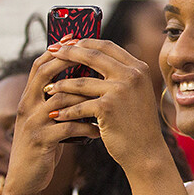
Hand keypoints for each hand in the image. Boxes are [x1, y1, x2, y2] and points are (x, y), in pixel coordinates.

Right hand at [3, 44, 99, 194]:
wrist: (25, 179)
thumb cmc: (44, 147)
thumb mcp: (49, 121)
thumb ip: (61, 102)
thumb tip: (86, 82)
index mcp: (30, 98)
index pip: (40, 65)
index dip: (58, 50)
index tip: (77, 38)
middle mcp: (27, 106)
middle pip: (45, 74)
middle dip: (70, 64)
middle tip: (96, 62)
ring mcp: (32, 123)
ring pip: (60, 100)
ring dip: (86, 99)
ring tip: (106, 101)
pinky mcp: (40, 141)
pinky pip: (68, 128)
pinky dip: (87, 127)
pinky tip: (100, 131)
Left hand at [41, 38, 165, 174]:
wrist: (146, 152)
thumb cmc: (138, 124)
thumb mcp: (135, 93)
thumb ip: (120, 74)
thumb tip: (91, 57)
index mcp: (139, 68)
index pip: (106, 46)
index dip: (84, 42)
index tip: (67, 43)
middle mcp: (132, 75)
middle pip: (92, 56)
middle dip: (67, 53)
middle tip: (50, 54)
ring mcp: (120, 90)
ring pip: (81, 82)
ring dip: (61, 86)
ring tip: (47, 89)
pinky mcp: (108, 107)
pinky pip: (79, 105)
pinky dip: (66, 111)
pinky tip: (55, 114)